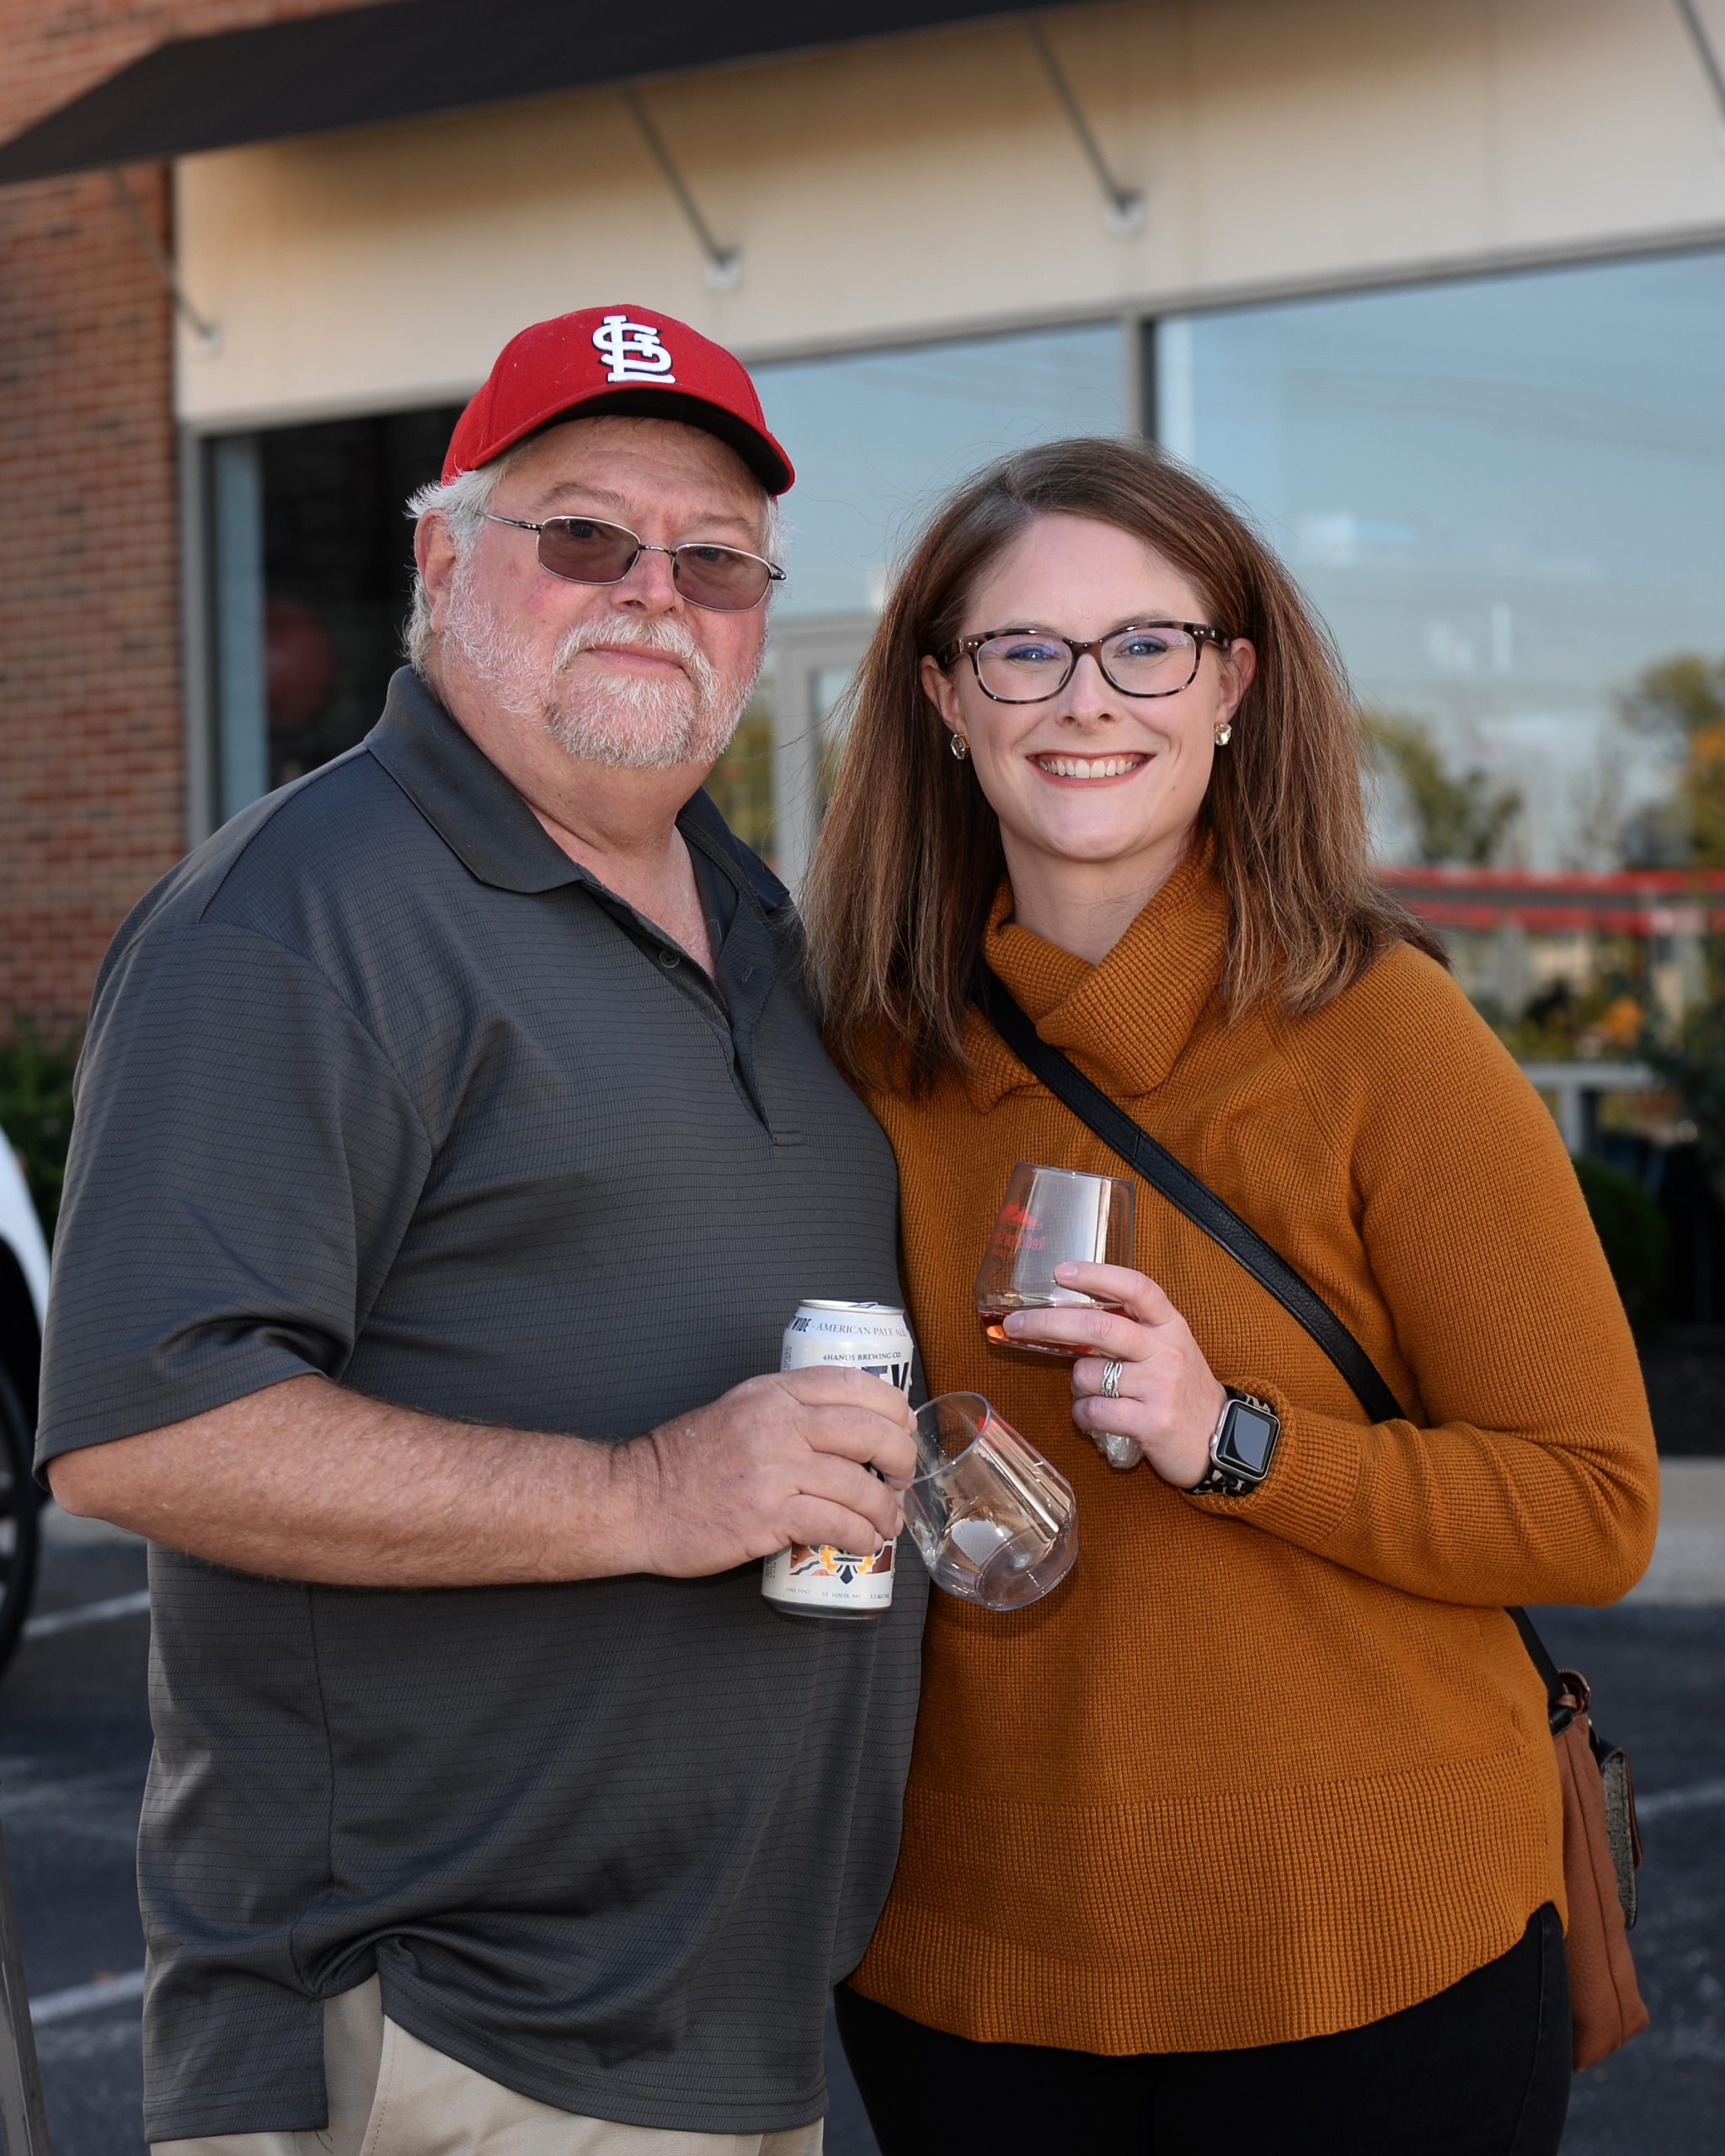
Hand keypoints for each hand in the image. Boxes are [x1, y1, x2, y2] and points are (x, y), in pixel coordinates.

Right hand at [622, 1368, 917, 1577]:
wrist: (634, 1501)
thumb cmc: (682, 1461)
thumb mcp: (736, 1410)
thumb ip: (784, 1409)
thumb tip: (846, 1428)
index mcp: (771, 1392)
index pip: (851, 1382)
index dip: (890, 1405)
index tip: (903, 1426)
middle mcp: (777, 1423)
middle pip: (868, 1430)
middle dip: (900, 1456)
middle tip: (903, 1476)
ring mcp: (774, 1470)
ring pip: (859, 1484)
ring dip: (886, 1509)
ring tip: (887, 1522)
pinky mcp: (768, 1516)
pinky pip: (837, 1524)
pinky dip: (862, 1535)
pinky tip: (864, 1542)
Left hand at [1002, 1261, 1225, 1489]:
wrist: (1223, 1442)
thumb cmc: (1182, 1392)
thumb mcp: (1168, 1351)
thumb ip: (1129, 1333)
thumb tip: (1067, 1322)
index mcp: (1171, 1325)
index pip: (1136, 1288)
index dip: (1097, 1275)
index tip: (1061, 1271)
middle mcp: (1167, 1350)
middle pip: (1099, 1327)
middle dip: (1048, 1323)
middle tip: (1016, 1324)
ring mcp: (1160, 1387)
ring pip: (1088, 1375)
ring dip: (1077, 1386)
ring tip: (1093, 1396)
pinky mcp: (1152, 1422)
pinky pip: (1094, 1412)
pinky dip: (1082, 1416)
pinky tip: (1094, 1420)